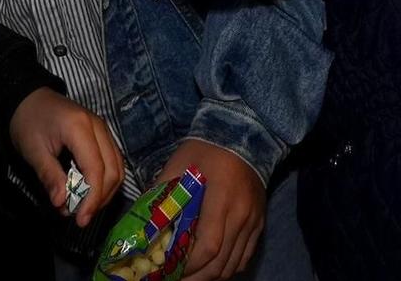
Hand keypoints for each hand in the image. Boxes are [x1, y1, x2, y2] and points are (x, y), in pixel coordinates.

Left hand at [9, 87, 122, 227]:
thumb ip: (49, 175)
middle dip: (100, 198)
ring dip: (105, 191)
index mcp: (80, 128)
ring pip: (117, 166)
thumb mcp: (33, 150)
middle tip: (81, 217)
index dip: (92, 197)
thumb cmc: (28, 122)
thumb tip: (62, 203)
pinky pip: (113, 161)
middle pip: (113, 169)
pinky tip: (90, 193)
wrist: (29, 98)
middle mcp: (99, 127)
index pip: (96, 168)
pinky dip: (105, 180)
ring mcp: (103, 129)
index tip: (81, 219)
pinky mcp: (102, 134)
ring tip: (85, 208)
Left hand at [162, 139, 264, 280]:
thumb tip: (141, 223)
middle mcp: (241, 214)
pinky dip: (229, 267)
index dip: (189, 266)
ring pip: (235, 264)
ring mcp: (253, 220)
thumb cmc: (204, 150)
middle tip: (175, 279)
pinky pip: (246, 256)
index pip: (208, 247)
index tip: (170, 271)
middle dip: (197, 278)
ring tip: (192, 277)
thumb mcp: (177, 166)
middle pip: (221, 263)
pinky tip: (213, 267)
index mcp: (221, 200)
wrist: (241, 135)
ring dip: (212, 276)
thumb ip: (160, 196)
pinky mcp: (259, 222)